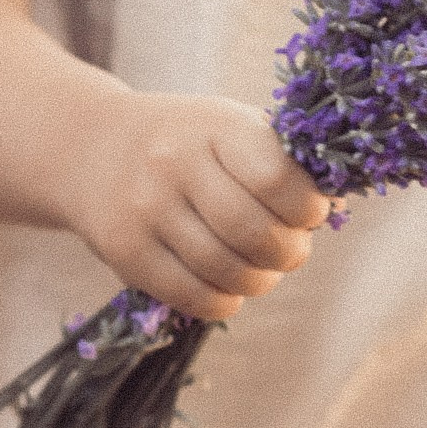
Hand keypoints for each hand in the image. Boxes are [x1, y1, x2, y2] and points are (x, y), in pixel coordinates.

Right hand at [61, 90, 328, 319]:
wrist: (90, 146)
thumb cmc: (185, 141)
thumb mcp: (228, 125)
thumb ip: (280, 159)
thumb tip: (335, 206)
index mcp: (213, 125)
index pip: (277, 178)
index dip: (308, 208)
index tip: (310, 213)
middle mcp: (174, 163)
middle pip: (253, 232)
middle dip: (288, 253)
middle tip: (291, 252)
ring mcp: (145, 208)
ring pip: (225, 270)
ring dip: (259, 281)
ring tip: (260, 270)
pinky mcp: (124, 250)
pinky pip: (191, 296)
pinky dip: (223, 302)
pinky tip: (228, 287)